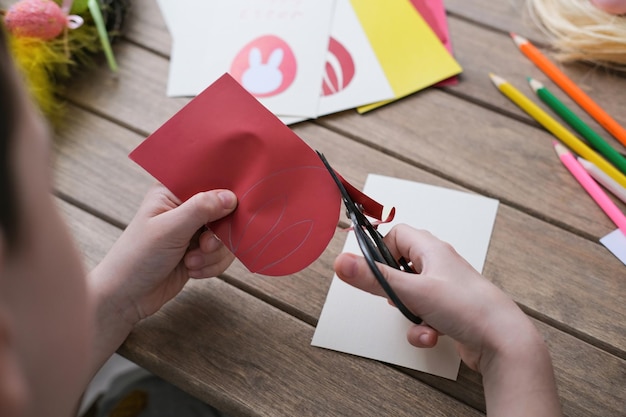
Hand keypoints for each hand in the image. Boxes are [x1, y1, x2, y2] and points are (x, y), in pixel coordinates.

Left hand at [91, 183, 236, 326]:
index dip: (225, 191)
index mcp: (173, 191)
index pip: (209, 180)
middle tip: (204, 245)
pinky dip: (213, 265)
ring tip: (191, 262)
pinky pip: (223, 254)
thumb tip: (231, 196)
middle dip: (219, 233)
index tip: (234, 208)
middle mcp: (185, 207)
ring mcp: (193, 230)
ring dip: (214, 253)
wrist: (126, 297)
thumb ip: (201, 209)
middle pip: (224, 210)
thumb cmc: (138, 257)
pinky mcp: (200, 252)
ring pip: (226, 236)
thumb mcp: (169, 229)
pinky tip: (192, 270)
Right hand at [334, 224, 527, 370]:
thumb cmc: (468, 307)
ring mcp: (444, 289)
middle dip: (392, 289)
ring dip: (408, 314)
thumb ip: (374, 279)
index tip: (368, 268)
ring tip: (419, 321)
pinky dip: (422, 328)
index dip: (379, 249)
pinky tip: (432, 336)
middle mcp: (438, 265)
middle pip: (399, 267)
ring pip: (409, 296)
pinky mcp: (448, 312)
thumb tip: (341, 262)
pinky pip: (423, 316)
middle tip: (393, 298)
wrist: (504, 341)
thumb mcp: (412, 292)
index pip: (396, 233)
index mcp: (431, 249)